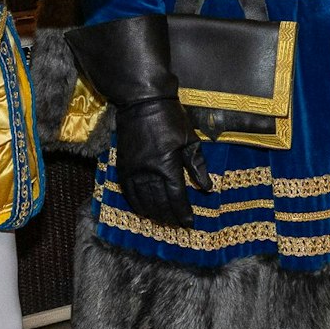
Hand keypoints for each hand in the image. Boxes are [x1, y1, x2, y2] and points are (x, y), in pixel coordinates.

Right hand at [116, 95, 210, 221]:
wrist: (141, 102)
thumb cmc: (170, 118)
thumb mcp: (190, 139)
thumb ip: (197, 165)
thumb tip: (206, 188)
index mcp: (167, 165)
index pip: (176, 197)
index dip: (183, 212)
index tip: (189, 223)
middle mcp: (148, 172)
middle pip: (159, 203)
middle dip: (170, 217)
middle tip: (177, 226)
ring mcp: (133, 170)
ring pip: (143, 201)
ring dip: (154, 214)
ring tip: (163, 222)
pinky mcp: (123, 166)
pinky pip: (128, 192)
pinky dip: (136, 204)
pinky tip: (143, 211)